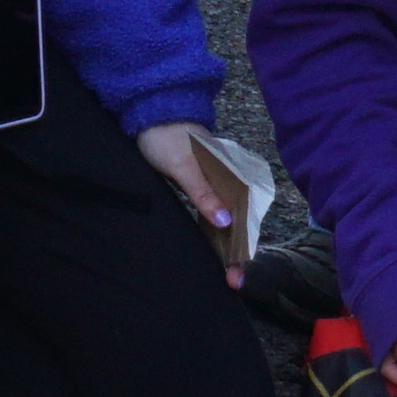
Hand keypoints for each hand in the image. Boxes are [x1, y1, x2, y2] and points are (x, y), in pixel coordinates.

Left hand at [140, 122, 250, 283]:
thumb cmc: (167, 138)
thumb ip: (204, 192)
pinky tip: (218, 246)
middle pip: (239, 222)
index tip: (237, 276)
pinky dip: (217, 232)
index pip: (243, 219)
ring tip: (230, 273)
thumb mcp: (183, 165)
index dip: (242, 248)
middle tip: (234, 283)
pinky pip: (215, 213)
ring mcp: (216, 183)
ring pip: (229, 220)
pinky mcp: (202, 185)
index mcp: (231, 176)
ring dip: (229, 245)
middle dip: (238, 254)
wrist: (152, 114)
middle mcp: (228, 181)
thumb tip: (226, 222)